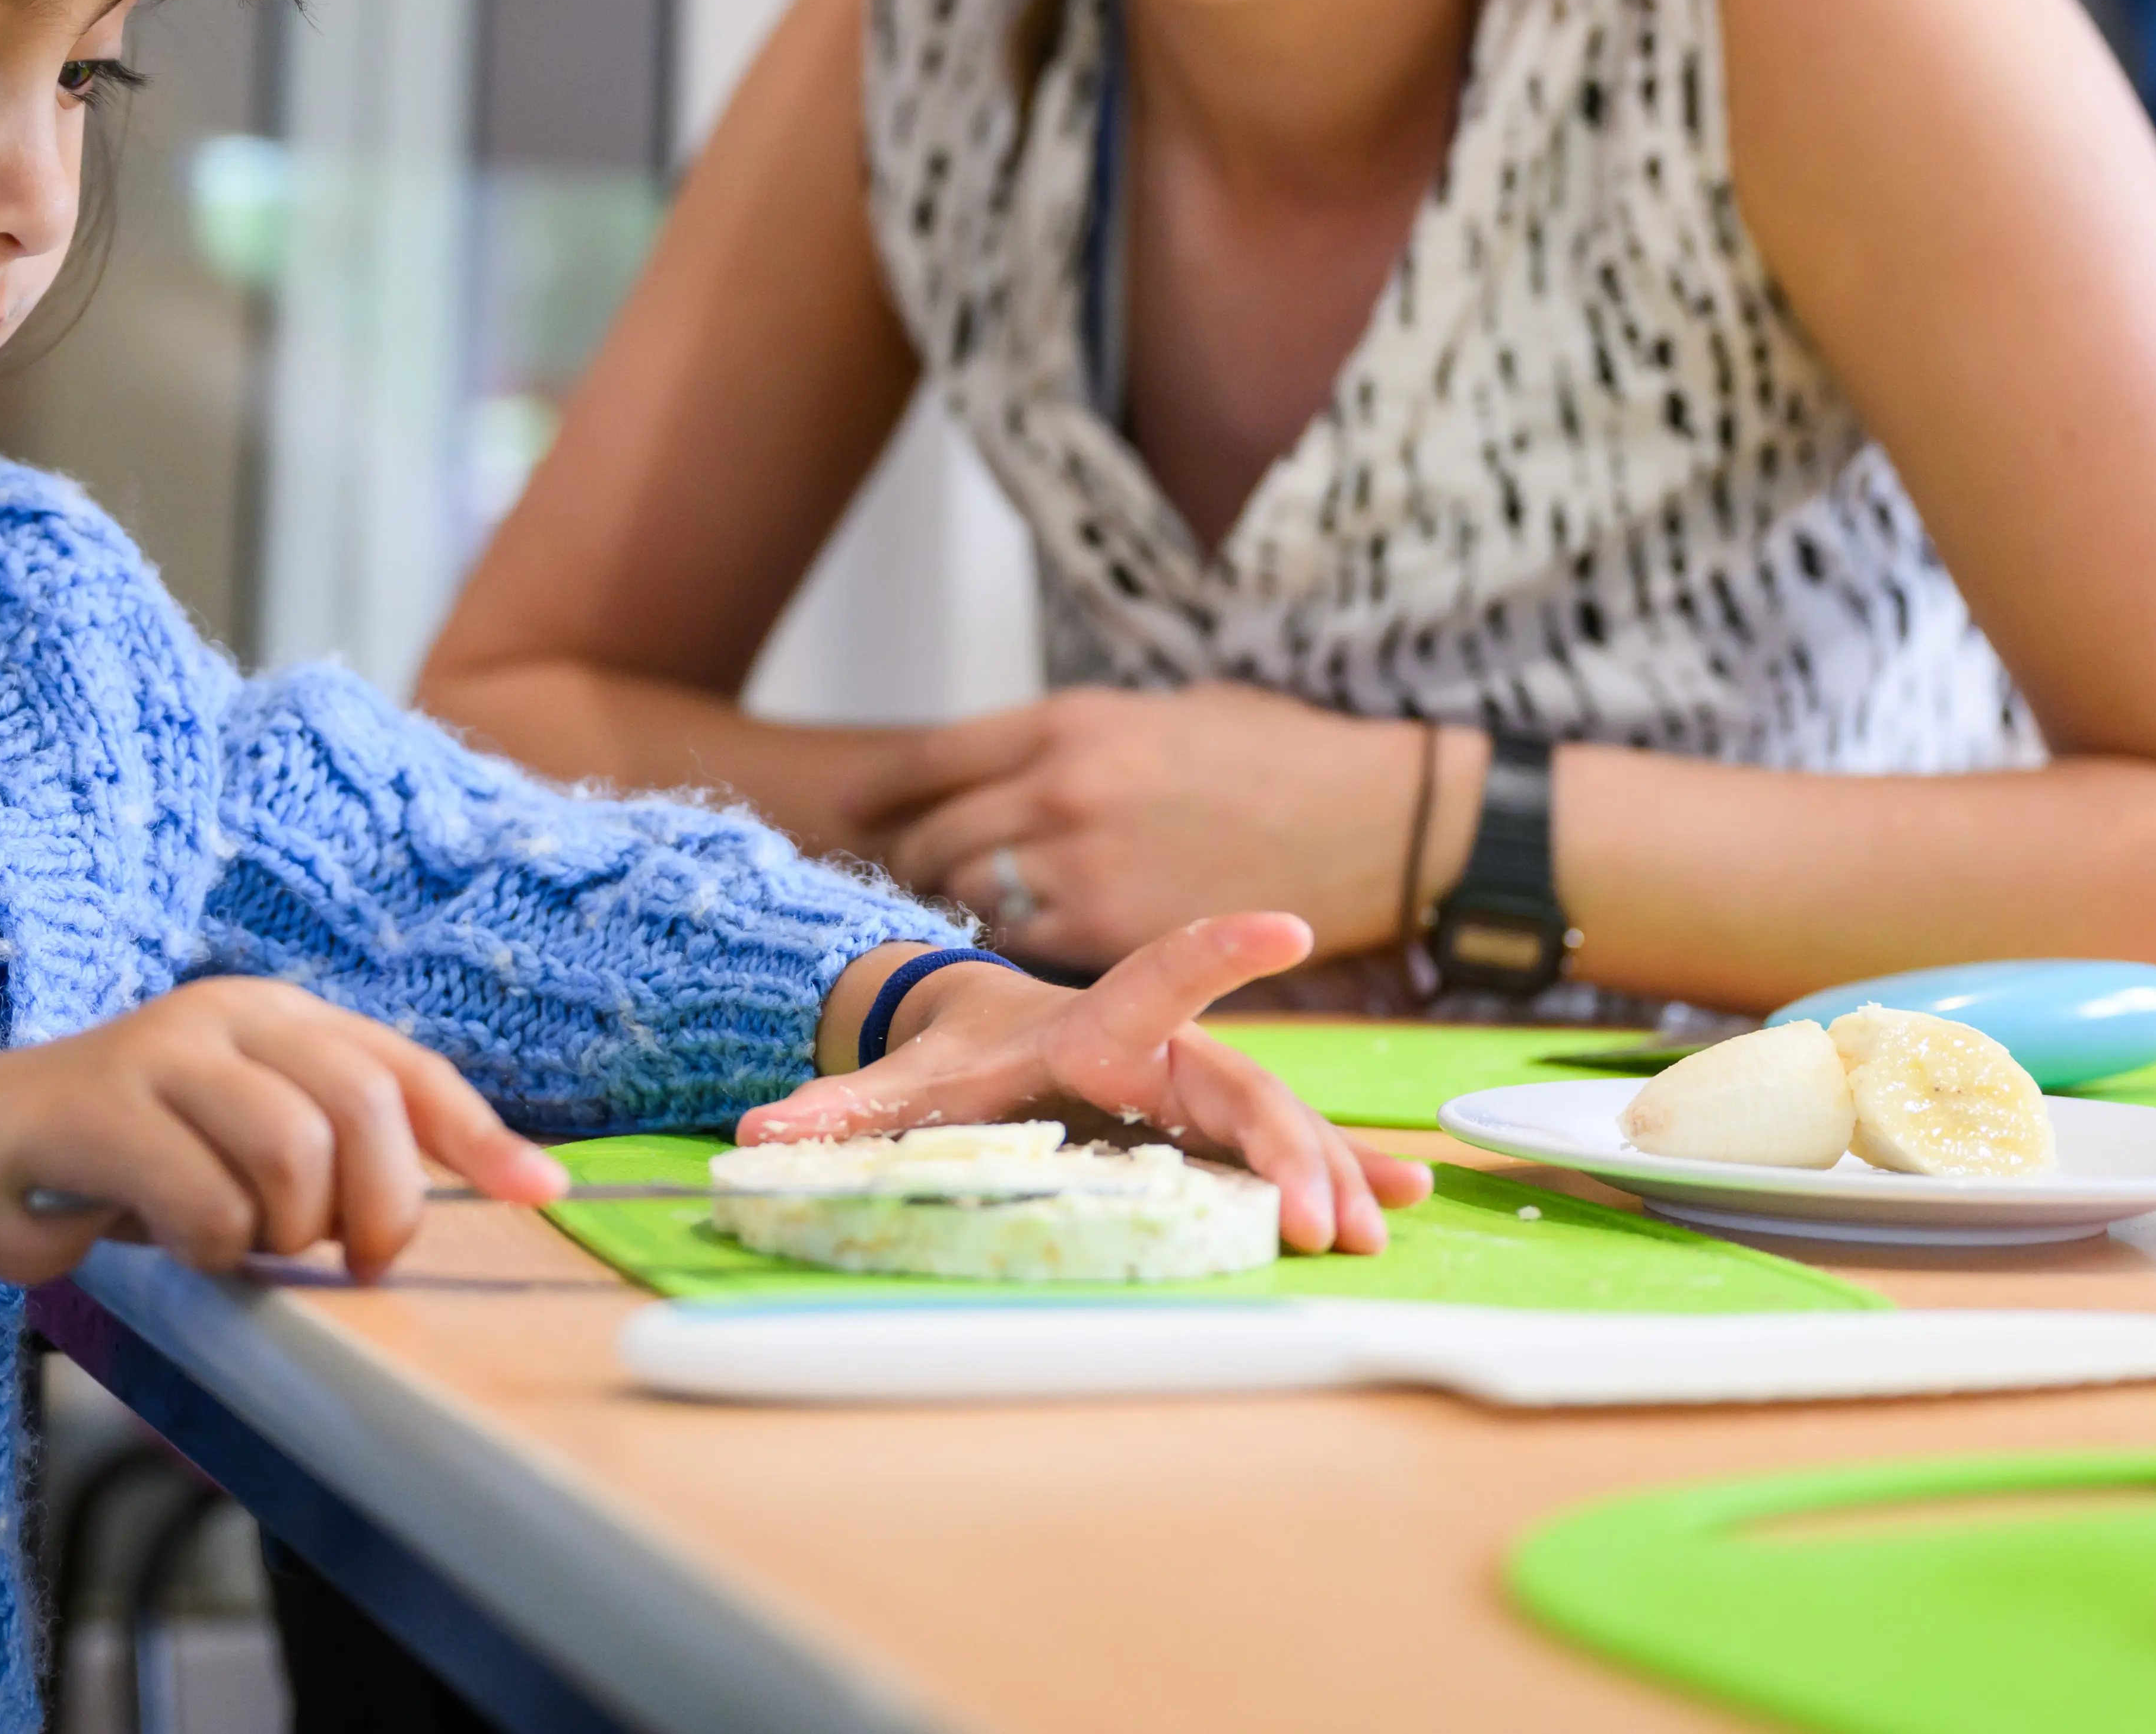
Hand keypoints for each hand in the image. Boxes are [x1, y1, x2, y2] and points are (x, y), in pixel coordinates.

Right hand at [0, 979, 567, 1304]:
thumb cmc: (138, 1162)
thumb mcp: (252, 1144)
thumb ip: (343, 1156)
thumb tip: (479, 1193)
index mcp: (283, 1019)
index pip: (406, 1069)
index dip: (480, 1134)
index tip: (540, 1193)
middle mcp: (233, 1016)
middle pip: (365, 1106)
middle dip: (382, 1205)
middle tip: (351, 1260)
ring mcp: (164, 1053)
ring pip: (293, 1150)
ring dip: (284, 1229)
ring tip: (243, 1245)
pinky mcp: (101, 1106)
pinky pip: (205, 1196)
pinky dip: (211, 1245)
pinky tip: (182, 1246)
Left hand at [739, 913, 1422, 1252]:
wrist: (993, 1027)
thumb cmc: (959, 1050)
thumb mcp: (908, 1076)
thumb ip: (840, 1108)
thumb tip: (754, 1139)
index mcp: (1092, 1026)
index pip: (1157, 979)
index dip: (1216, 950)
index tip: (1283, 926)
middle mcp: (1161, 1052)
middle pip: (1237, 1084)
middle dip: (1285, 1146)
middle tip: (1318, 1216)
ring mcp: (1197, 1088)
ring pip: (1276, 1122)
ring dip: (1324, 1171)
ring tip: (1364, 1229)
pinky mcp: (1216, 1128)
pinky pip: (1288, 1145)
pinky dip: (1344, 1165)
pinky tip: (1401, 1193)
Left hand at [867, 684, 1427, 972]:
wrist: (1368, 820)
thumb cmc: (1274, 756)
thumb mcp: (1158, 714)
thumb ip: (1076, 742)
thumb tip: (1015, 768)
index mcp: (1065, 724)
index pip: (930, 761)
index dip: (884, 789)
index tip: (857, 806)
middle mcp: (1056, 791)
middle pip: (934, 837)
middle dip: (916, 855)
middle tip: (914, 871)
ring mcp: (1079, 867)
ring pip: (968, 896)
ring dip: (959, 904)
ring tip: (968, 910)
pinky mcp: (1111, 936)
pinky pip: (1024, 943)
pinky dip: (1014, 943)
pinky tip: (1029, 938)